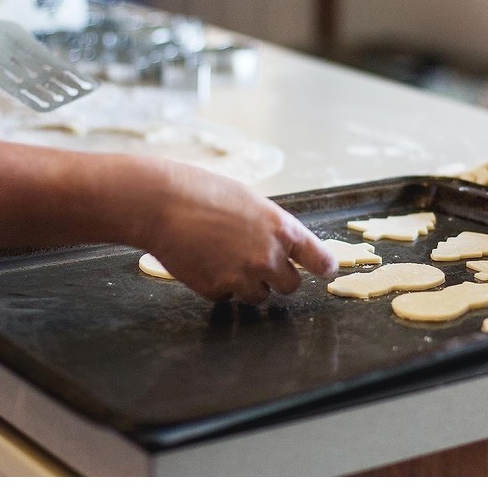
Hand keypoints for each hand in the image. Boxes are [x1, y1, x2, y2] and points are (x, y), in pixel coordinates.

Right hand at [139, 161, 337, 303]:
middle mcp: (269, 257)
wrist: (161, 203)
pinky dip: (218, 285)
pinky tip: (203, 262)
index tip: (326, 270)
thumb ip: (270, 227)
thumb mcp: (249, 201)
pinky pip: (226, 296)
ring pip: (259, 296)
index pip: (319, 259)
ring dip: (247, 284)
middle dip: (277, 278)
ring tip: (224, 258)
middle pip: (290, 286)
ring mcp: (243, 277)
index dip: (324, 266)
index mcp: (282, 229)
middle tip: (257, 262)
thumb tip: (279, 245)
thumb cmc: (202, 192)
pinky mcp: (217, 290)